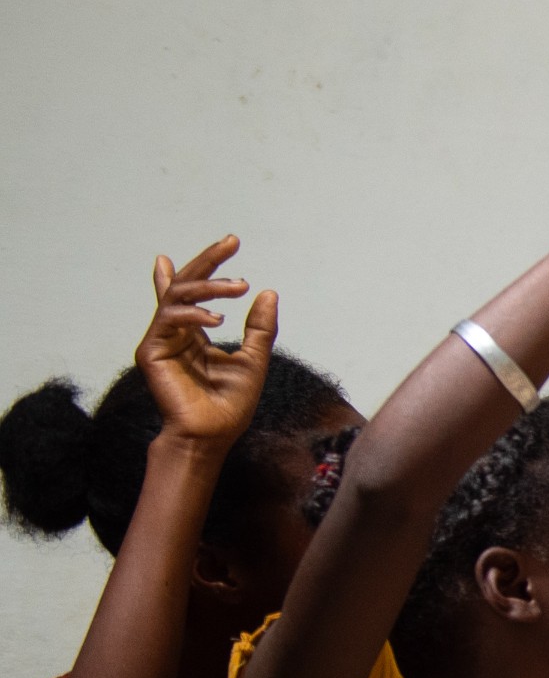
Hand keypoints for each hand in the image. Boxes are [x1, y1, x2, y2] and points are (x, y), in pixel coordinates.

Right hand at [136, 236, 275, 450]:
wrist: (213, 434)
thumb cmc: (230, 403)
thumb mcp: (254, 359)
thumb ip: (259, 328)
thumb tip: (267, 292)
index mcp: (193, 333)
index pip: (194, 292)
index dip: (207, 265)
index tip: (230, 243)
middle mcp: (174, 332)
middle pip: (184, 285)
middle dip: (207, 262)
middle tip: (231, 243)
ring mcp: (160, 339)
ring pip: (177, 296)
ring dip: (209, 287)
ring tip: (239, 286)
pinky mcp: (151, 351)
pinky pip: (170, 319)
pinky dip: (195, 314)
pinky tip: (218, 318)